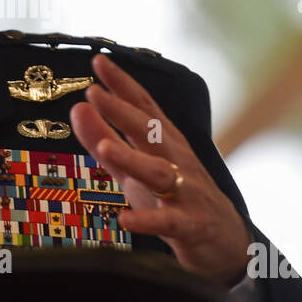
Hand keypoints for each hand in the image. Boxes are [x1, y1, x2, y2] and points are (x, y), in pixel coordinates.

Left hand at [69, 53, 249, 286]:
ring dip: (132, 158)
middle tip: (94, 93)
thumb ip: (104, 138)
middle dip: (122, 111)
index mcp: (164, 143)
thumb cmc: (174, 198)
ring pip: (158, 171)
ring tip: (105, 147)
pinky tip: (125, 219)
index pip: (143, 107)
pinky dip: (147, 219)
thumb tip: (77, 108)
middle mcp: (176, 160)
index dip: (121, 84)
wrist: (224, 240)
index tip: (99, 61)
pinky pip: (168, 221)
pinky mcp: (189, 224)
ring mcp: (185, 191)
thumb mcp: (133, 167)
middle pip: (150, 131)